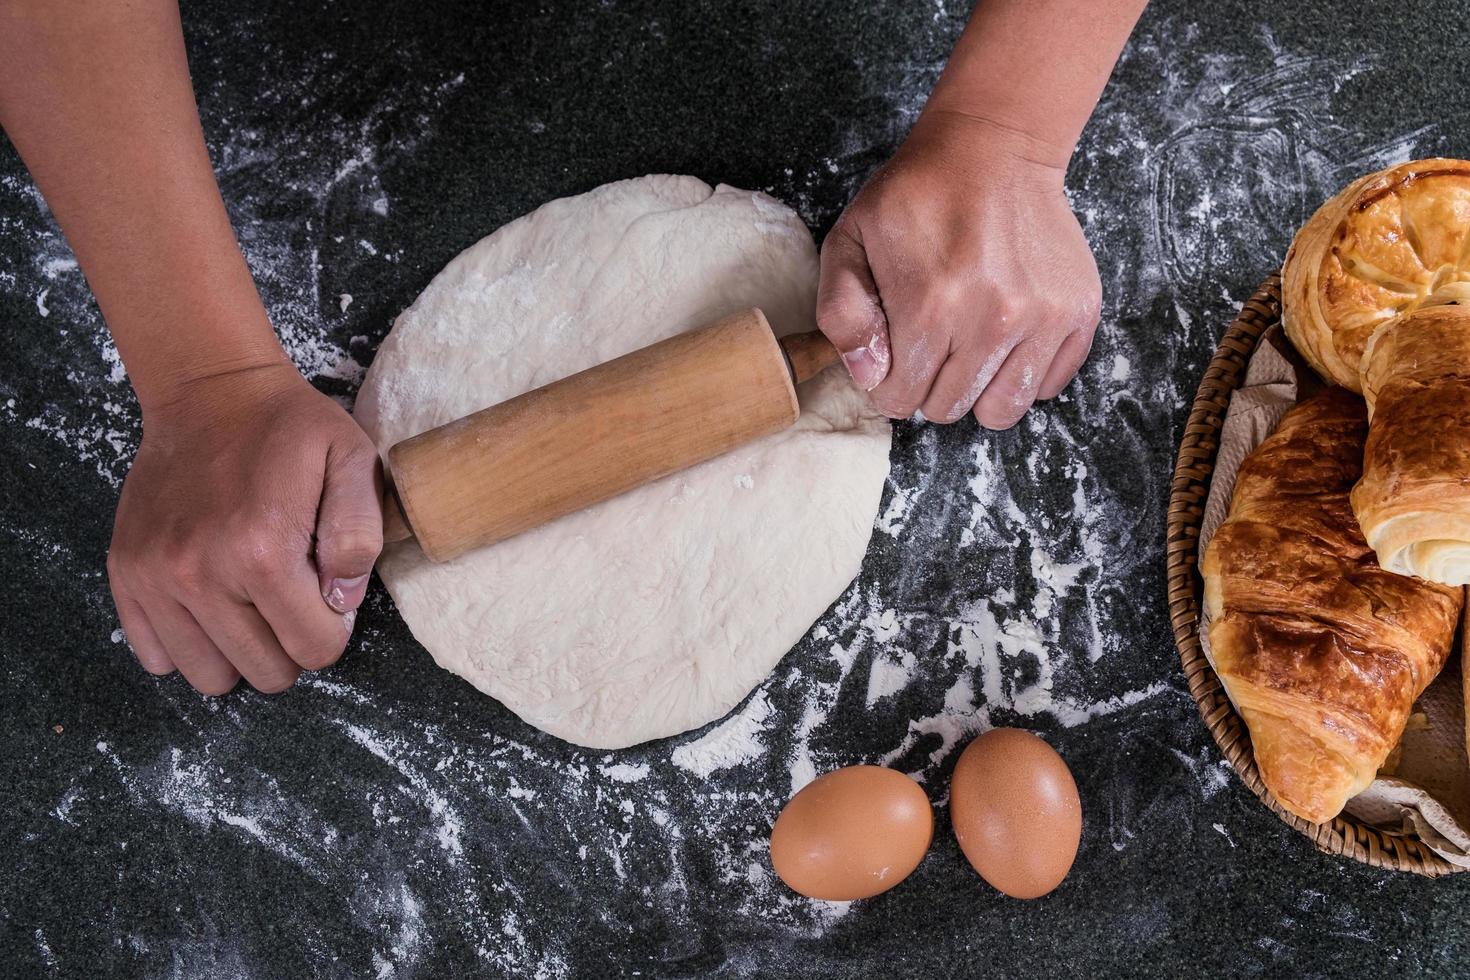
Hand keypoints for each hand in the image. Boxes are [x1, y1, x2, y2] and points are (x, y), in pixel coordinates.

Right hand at [107, 362, 383, 694]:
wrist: (210, 393)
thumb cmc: (290, 429)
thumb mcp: (352, 459)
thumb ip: (360, 533)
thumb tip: (342, 599)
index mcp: (262, 551)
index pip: (316, 650)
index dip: (333, 626)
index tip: (326, 589)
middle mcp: (200, 574)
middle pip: (268, 672)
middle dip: (291, 641)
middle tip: (291, 591)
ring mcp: (156, 578)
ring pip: (211, 678)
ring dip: (241, 650)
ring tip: (252, 598)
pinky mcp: (127, 575)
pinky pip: (158, 657)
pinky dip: (189, 642)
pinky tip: (211, 601)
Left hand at [817, 111, 1101, 428]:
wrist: (992, 147)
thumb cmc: (914, 196)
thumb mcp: (849, 242)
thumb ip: (843, 315)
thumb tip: (870, 377)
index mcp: (930, 306)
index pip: (901, 400)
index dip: (889, 383)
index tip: (895, 354)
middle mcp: (992, 319)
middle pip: (949, 408)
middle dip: (929, 387)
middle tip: (931, 343)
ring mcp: (1042, 317)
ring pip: (1001, 411)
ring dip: (978, 390)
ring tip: (967, 349)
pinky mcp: (1078, 311)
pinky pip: (1046, 386)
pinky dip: (1023, 375)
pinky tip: (1005, 338)